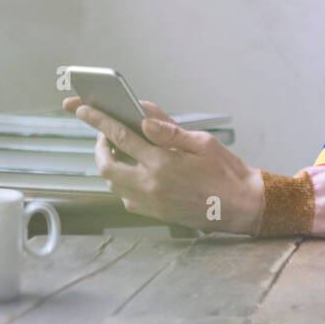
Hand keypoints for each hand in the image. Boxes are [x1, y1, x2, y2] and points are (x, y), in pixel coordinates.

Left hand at [61, 96, 263, 234]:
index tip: (82, 108)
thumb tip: (142, 116)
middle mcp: (151, 185)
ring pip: (113, 183)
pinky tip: (135, 172)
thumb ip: (169, 129)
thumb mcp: (202, 142)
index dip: (98, 120)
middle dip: (99, 147)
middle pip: (106, 165)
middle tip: (105, 134)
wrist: (242, 207)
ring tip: (120, 150)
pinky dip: (122, 183)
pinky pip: (126, 199)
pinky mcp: (155, 215)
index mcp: (162, 162)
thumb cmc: (226, 171)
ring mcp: (151, 203)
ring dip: (110, 165)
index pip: (120, 136)